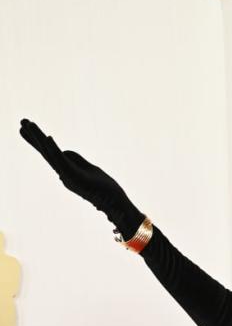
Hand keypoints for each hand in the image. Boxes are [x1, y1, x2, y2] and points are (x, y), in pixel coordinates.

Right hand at [19, 117, 144, 239]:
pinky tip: (47, 137)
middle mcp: (64, 174)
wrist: (116, 204)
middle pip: (46, 152)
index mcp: (66, 171)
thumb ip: (76, 159)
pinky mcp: (75, 178)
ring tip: (27, 124)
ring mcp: (68, 176)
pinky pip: (62, 161)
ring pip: (50, 154)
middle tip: (20, 122)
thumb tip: (65, 151)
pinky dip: (54, 149)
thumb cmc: (104, 188)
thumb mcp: (89, 169)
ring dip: (38, 138)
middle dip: (33, 137)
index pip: (50, 153)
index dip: (38, 140)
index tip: (26, 128)